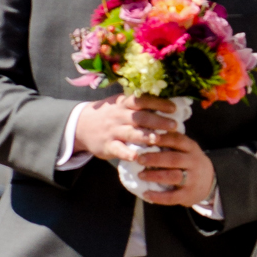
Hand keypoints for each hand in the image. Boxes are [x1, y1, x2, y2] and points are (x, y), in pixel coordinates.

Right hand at [75, 98, 216, 206]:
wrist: (81, 125)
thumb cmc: (110, 114)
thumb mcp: (121, 104)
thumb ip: (139, 105)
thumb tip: (168, 105)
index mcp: (124, 103)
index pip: (142, 100)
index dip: (158, 103)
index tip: (173, 108)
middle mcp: (119, 116)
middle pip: (140, 117)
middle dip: (158, 121)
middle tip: (174, 126)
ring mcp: (113, 131)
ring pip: (131, 133)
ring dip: (145, 136)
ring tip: (158, 140)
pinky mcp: (107, 145)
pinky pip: (118, 149)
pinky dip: (127, 153)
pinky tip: (137, 157)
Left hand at [133, 126, 216, 206]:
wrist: (210, 181)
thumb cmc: (189, 162)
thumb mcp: (186, 149)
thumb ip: (171, 144)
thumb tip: (145, 137)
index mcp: (191, 148)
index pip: (177, 140)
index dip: (162, 139)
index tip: (147, 138)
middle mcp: (193, 162)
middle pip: (173, 159)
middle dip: (155, 159)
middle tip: (139, 159)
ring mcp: (192, 179)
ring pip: (173, 176)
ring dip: (155, 176)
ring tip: (140, 175)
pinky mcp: (189, 194)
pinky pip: (172, 196)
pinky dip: (158, 196)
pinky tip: (146, 194)